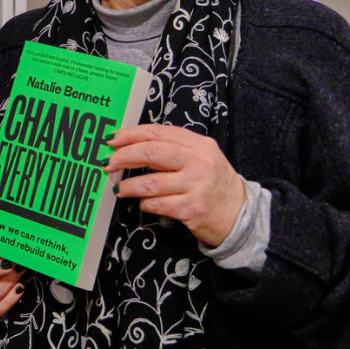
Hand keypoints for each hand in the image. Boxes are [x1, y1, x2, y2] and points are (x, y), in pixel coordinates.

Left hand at [105, 124, 246, 246]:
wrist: (240, 215)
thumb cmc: (213, 184)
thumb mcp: (200, 159)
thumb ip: (172, 150)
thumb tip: (132, 148)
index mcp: (199, 144)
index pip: (158, 133)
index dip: (131, 134)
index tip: (112, 139)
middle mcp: (199, 162)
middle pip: (152, 153)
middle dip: (124, 156)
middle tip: (108, 164)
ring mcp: (197, 185)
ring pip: (151, 182)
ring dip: (130, 186)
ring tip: (119, 188)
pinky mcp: (192, 208)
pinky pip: (158, 204)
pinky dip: (145, 203)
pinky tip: (142, 203)